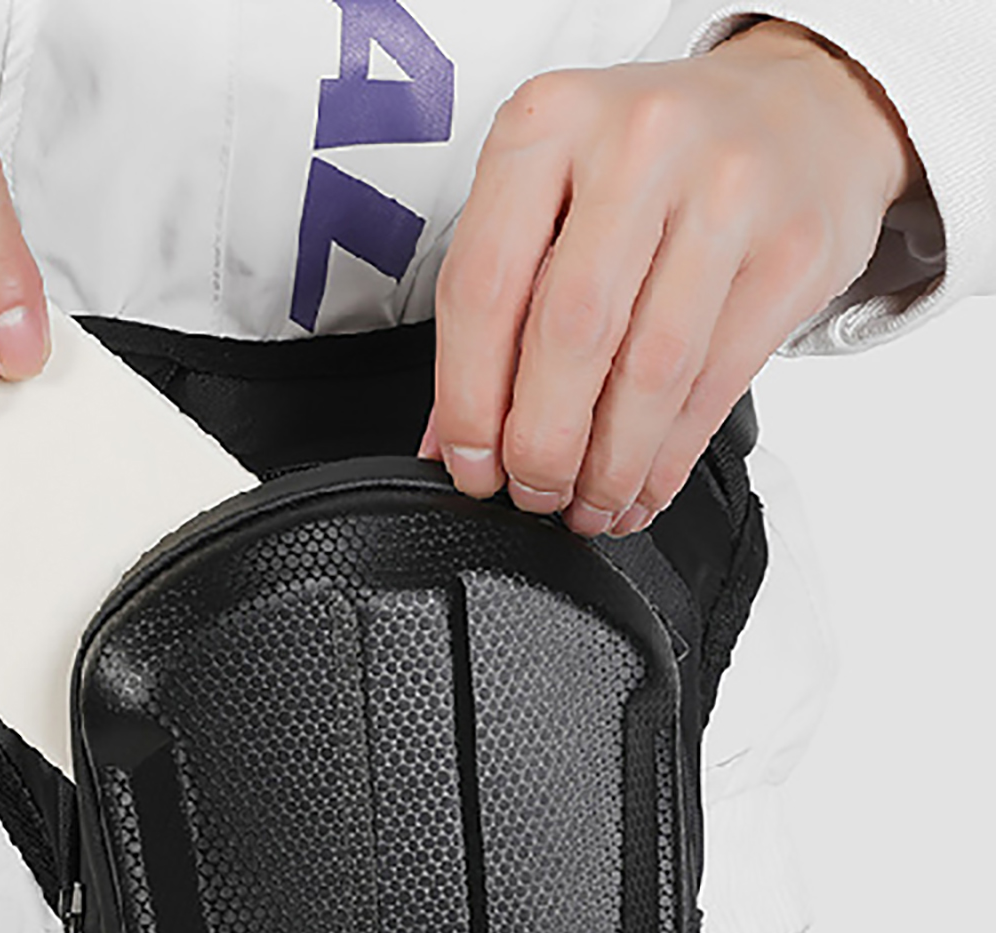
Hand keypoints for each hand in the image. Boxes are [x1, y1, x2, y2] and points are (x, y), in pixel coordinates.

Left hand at [422, 19, 925, 535]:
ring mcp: (727, 189)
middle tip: (531, 491)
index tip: (470, 464)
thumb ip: (498, 308)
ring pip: (649, 371)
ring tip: (587, 505)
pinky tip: (641, 486)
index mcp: (549, 123)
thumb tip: (451, 442)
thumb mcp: (556, 199)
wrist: (800, 107)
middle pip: (569, 333)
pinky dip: (668, 457)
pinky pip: (715, 384)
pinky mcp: (792, 248)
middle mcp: (638, 143)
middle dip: (542, 443)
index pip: (483, 286)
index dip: (468, 399)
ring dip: (609, 464)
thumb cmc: (653, 166)